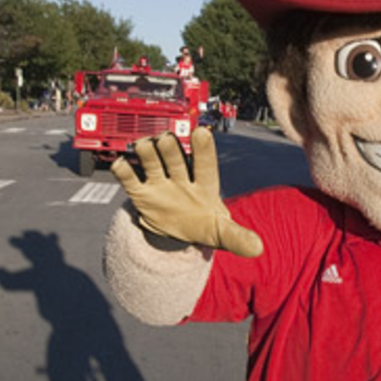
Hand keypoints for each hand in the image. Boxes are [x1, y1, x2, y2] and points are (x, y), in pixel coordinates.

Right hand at [111, 128, 262, 256]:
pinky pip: (130, 178)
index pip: (205, 163)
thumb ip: (237, 237)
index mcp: (204, 183)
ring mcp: (160, 182)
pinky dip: (124, 170)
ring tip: (145, 147)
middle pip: (174, 155)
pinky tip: (122, 165)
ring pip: (151, 159)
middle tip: (167, 140)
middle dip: (170, 146)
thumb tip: (258, 248)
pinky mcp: (142, 192)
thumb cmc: (206, 225)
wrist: (182, 231)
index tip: (201, 132)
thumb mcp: (222, 233)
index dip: (203, 149)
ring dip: (147, 151)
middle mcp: (181, 176)